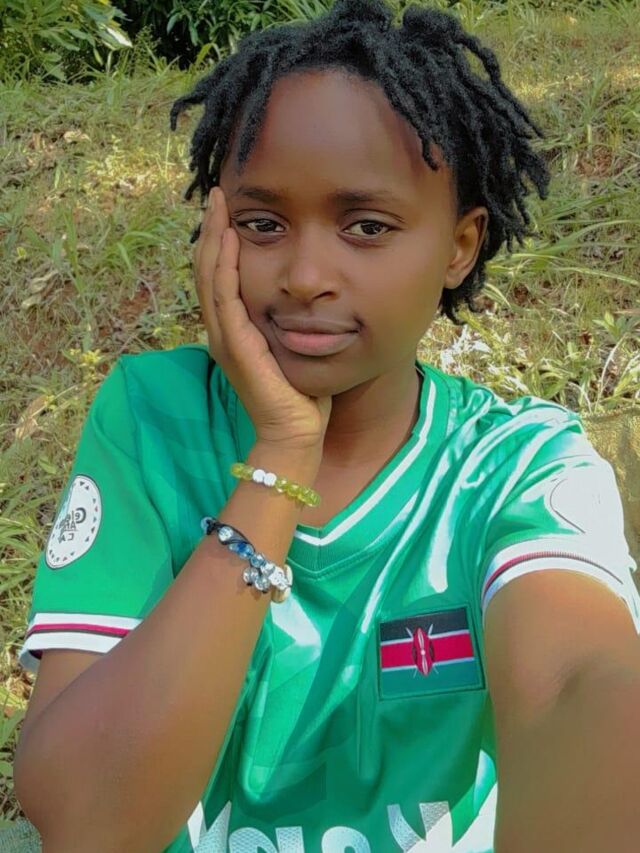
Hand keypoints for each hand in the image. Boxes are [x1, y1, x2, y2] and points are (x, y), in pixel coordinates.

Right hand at [193, 186, 332, 448]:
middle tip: (218, 194)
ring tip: (218, 205)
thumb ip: (290, 323)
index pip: (219, 277)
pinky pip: (225, 297)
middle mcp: (222, 331)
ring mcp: (224, 338)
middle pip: (207, 270)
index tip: (229, 210)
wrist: (294, 434)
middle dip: (211, 230)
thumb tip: (308, 299)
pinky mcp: (235, 346)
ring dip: (212, 238)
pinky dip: (224, 265)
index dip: (220, 242)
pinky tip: (229, 238)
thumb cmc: (300, 396)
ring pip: (209, 277)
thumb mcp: (293, 348)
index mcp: (234, 331)